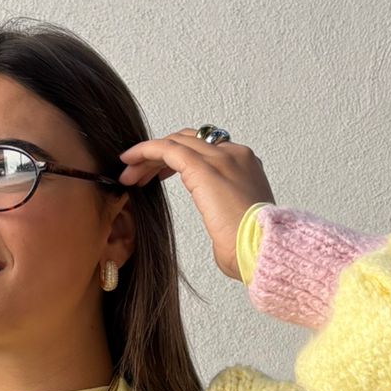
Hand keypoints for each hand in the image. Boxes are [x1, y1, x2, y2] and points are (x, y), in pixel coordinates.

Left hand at [114, 128, 273, 280]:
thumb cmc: (252, 249)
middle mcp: (235, 155)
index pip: (207, 149)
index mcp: (247, 167)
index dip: (179, 157)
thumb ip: (227, 218)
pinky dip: (144, 152)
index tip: (159, 174)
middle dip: (160, 155)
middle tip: (138, 175)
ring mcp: (220, 158)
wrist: (262, 250)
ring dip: (148, 156)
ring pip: (175, 142)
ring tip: (128, 174)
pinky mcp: (202, 167)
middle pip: (189, 141)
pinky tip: (128, 163)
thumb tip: (221, 230)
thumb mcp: (239, 227)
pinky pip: (166, 149)